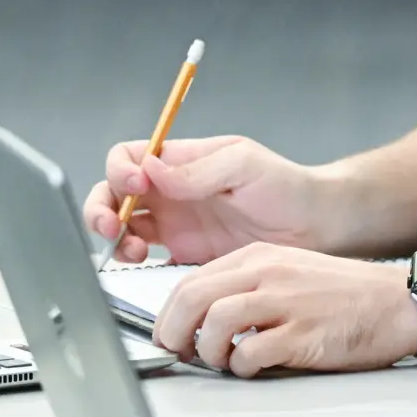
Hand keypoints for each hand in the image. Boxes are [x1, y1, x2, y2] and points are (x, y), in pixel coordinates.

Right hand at [83, 134, 327, 264]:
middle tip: (111, 225)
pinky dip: (132, 257)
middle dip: (102, 206)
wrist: (315, 227)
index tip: (137, 185)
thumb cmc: (287, 186)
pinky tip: (144, 260)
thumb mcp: (243, 165)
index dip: (121, 170)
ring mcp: (176, 220)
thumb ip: (197, 170)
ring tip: (133, 248)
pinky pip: (145, 252)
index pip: (130, 156)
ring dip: (115, 235)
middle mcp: (173, 189)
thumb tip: (153, 171)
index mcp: (183, 160)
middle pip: (114, 191)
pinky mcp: (184, 250)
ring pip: (122, 223)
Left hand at [151, 244, 416, 375]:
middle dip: (174, 332)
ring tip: (221, 362)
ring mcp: (286, 302)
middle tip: (179, 353)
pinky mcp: (303, 333)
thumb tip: (202, 318)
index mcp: (259, 257)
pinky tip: (253, 368)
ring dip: (207, 352)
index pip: (191, 280)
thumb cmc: (345, 294)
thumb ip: (246, 286)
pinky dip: (241, 368)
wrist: (397, 304)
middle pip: (193, 298)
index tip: (169, 335)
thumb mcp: (288, 273)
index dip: (169, 314)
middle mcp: (268, 273)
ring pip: (215, 324)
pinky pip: (251, 353)